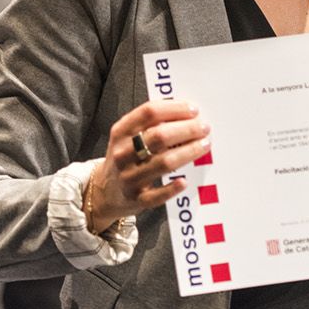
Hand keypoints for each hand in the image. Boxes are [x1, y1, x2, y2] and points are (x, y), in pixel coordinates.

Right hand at [84, 99, 210, 234]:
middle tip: (204, 127)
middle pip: (159, 136)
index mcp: (120, 132)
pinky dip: (172, 188)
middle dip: (186, 129)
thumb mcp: (127, 137)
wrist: (104, 192)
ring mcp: (129, 177)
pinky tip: (185, 181)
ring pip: (163, 163)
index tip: (193, 109)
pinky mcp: (136, 199)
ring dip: (188, 152)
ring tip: (204, 144)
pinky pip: (157, 195)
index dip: (174, 108)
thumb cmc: (125, 158)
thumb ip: (150, 124)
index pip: (148, 112)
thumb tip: (185, 114)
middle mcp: (122, 153)